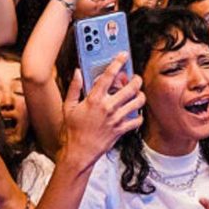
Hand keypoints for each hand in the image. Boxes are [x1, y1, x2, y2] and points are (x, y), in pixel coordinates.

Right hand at [58, 54, 144, 170]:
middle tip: (135, 78)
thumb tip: (77, 73)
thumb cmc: (72, 130)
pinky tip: (134, 113)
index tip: (123, 55)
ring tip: (137, 94)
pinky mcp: (121, 130)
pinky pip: (137, 121)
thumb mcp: (68, 107)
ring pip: (137, 102)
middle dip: (136, 79)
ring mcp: (116, 119)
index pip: (108, 76)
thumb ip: (74, 88)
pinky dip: (139, 116)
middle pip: (130, 87)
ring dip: (140, 95)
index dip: (117, 63)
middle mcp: (108, 107)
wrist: (79, 152)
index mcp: (94, 99)